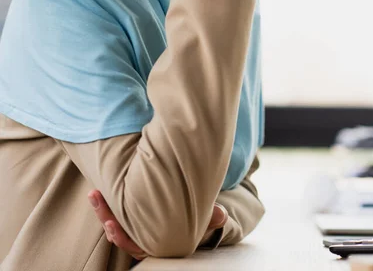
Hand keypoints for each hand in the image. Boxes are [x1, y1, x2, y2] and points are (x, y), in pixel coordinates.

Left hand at [88, 189, 227, 259]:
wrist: (193, 212)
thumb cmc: (196, 218)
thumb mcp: (204, 216)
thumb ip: (210, 217)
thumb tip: (221, 214)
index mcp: (156, 243)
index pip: (133, 245)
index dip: (121, 236)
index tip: (111, 224)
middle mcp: (142, 238)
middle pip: (118, 233)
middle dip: (105, 216)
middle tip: (95, 197)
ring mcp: (134, 225)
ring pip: (114, 221)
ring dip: (101, 208)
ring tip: (93, 192)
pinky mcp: (131, 211)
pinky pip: (116, 209)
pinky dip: (108, 199)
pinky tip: (101, 186)